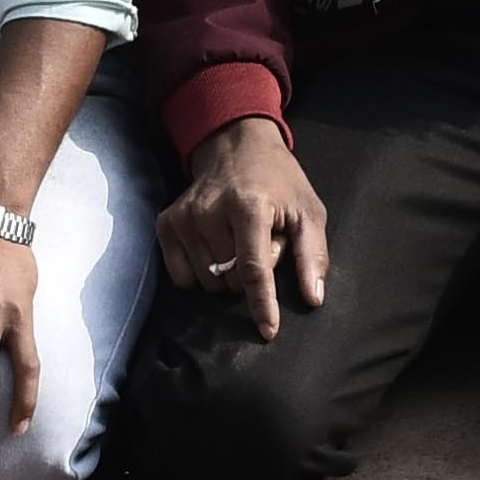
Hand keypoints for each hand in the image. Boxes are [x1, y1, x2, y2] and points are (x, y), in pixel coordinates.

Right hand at [159, 121, 335, 334]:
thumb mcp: (308, 211)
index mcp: (250, 206)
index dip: (262, 305)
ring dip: (227, 274)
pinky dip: (201, 273)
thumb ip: (313, 255)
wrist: (236, 147)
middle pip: (233, 279)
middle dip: (251, 273)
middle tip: (260, 242)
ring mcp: (184, 218)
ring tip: (237, 240)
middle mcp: (210, 211)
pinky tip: (213, 247)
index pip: (254, 269)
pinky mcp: (167, 224)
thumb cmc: (279, 183)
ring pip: (208, 282)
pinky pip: (182, 277)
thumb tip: (313, 298)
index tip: (268, 332)